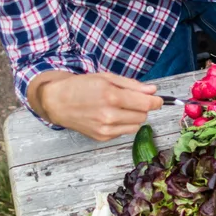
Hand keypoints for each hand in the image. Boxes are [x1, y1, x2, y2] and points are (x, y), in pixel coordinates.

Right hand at [32, 72, 162, 140]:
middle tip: (130, 100)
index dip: (156, 101)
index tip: (158, 99)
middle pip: (143, 115)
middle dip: (142, 107)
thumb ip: (131, 85)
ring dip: (133, 117)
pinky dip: (123, 124)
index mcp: (111, 96)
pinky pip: (124, 132)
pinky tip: (110, 116)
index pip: (146, 104)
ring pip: (137, 125)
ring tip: (119, 108)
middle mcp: (109, 115)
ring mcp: (106, 129)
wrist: (57, 102)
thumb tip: (153, 90)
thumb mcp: (106, 78)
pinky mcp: (103, 137)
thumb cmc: (81, 87)